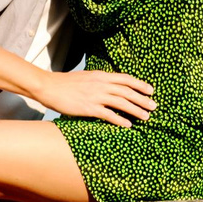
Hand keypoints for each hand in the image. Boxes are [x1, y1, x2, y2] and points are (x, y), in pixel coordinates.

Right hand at [36, 68, 155, 125]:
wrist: (48, 86)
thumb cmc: (65, 83)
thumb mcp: (86, 77)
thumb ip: (99, 80)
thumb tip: (110, 85)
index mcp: (101, 75)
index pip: (126, 79)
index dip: (140, 85)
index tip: (151, 90)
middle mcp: (101, 85)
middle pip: (128, 92)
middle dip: (143, 99)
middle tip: (154, 106)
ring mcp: (95, 96)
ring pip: (122, 103)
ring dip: (136, 110)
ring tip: (146, 117)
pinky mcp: (89, 108)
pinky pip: (109, 115)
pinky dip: (120, 120)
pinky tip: (128, 125)